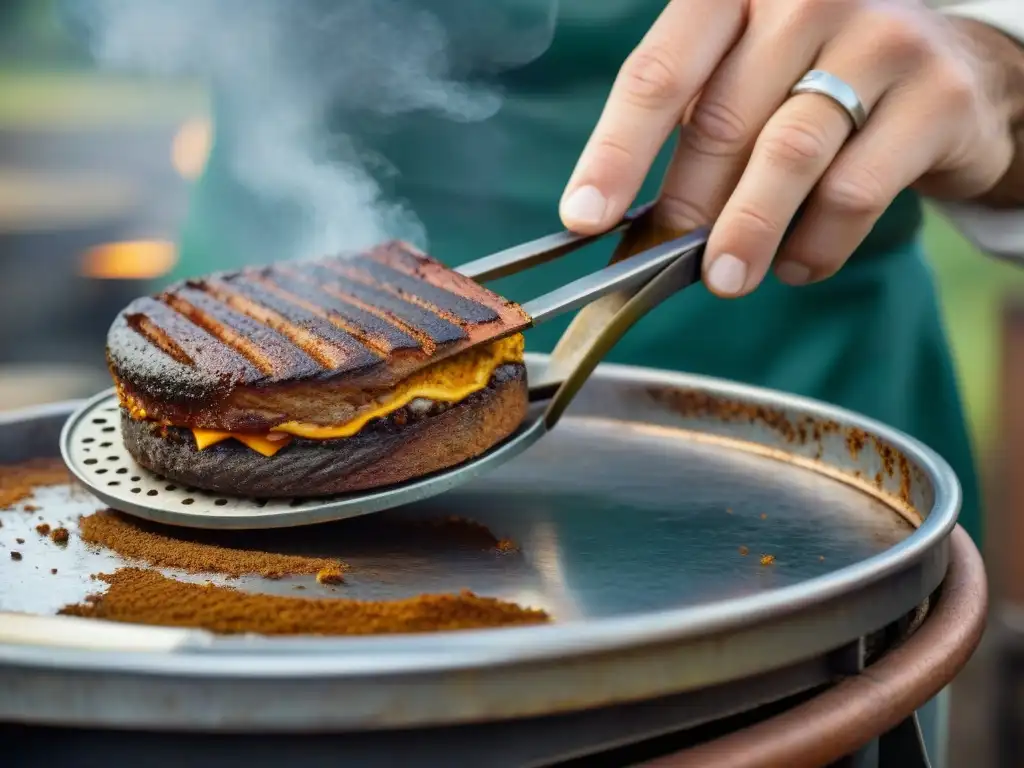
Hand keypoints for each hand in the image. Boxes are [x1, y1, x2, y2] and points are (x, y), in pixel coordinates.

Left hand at [559, 0, 1023, 296]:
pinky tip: (795, 264)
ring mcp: (880, 39)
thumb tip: (631, 223)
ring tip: (726, 279)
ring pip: (786, 157)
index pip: (659, 73)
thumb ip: (694, 126)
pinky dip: (814, 245)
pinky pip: (853, 192)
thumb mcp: (745, 73)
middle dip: (685, 206)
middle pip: (720, 121)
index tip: (584, 218)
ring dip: (745, 234)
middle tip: (667, 261)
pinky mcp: (935, 97)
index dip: (615, 152)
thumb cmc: (814, 76)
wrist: (948, 67)